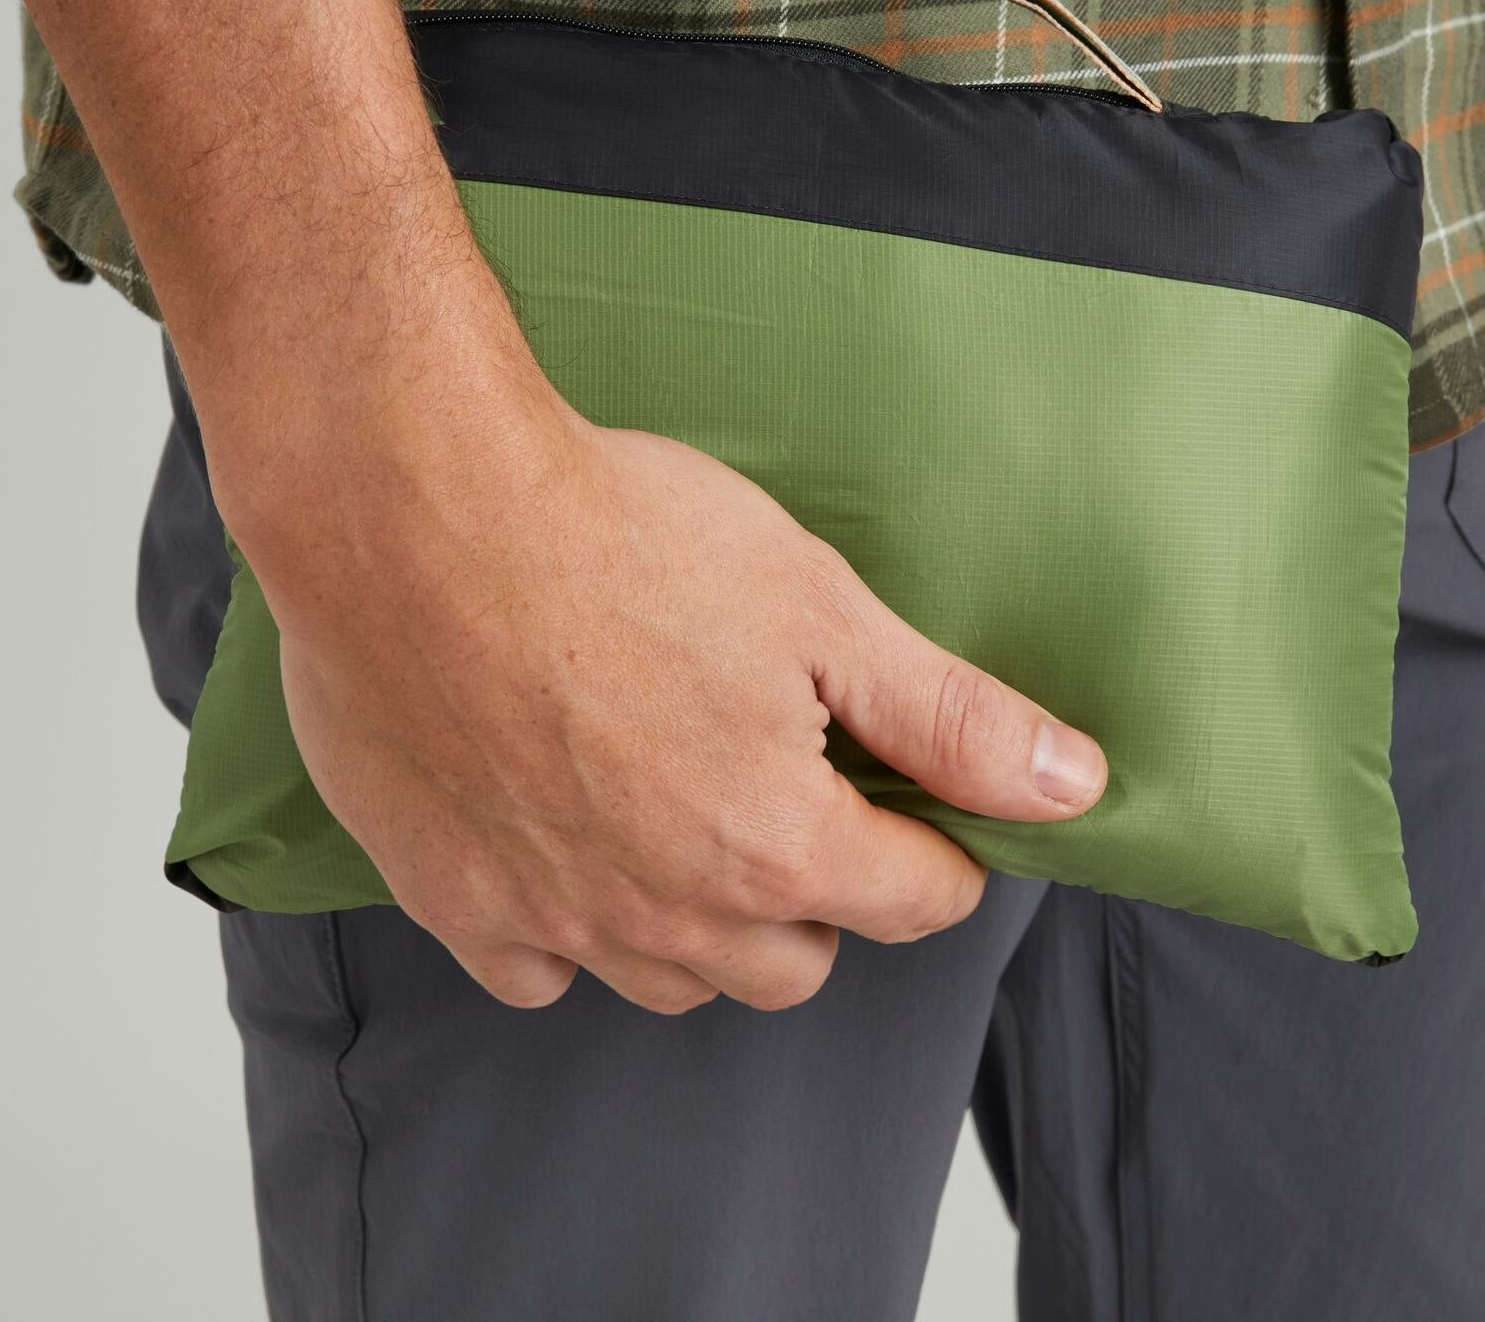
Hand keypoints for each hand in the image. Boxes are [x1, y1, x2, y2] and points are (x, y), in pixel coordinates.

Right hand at [240, 401, 1106, 1014]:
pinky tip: (573, 835)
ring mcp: (553, 916)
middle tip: (794, 784)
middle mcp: (668, 911)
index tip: (918, 808)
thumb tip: (1070, 783)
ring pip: (677, 979)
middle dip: (825, 890)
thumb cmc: (610, 533)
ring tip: (689, 804)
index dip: (936, 847)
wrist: (414, 505)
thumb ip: (946, 714)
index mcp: (773, 846)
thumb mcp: (815, 602)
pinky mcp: (450, 899)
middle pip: (800, 960)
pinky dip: (575, 927)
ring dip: (708, 918)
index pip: (912, 901)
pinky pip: (544, 970)